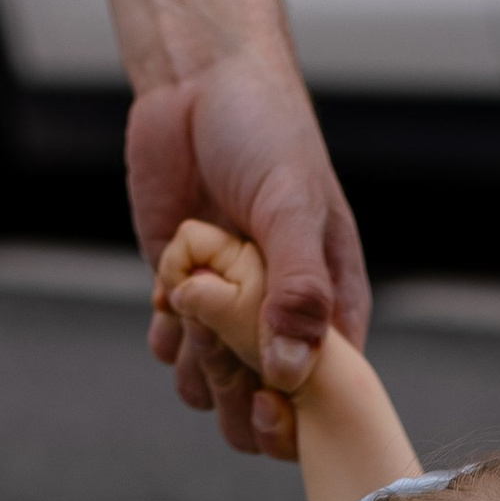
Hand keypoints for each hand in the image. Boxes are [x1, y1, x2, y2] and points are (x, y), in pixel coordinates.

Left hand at [128, 48, 368, 461]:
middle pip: (262, 409)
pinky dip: (167, 334)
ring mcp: (230, 314)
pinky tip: (168, 288)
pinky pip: (174, 352)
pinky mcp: (182, 296)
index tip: (266, 398)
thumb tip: (290, 373)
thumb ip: (297, 289)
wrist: (199, 83)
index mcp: (332, 307)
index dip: (296, 417)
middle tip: (214, 333)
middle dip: (234, 389)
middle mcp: (282, 321)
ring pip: (212, 389)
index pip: (325, 398)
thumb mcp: (292, 205)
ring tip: (190, 298)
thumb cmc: (266, 132)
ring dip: (195, 361)